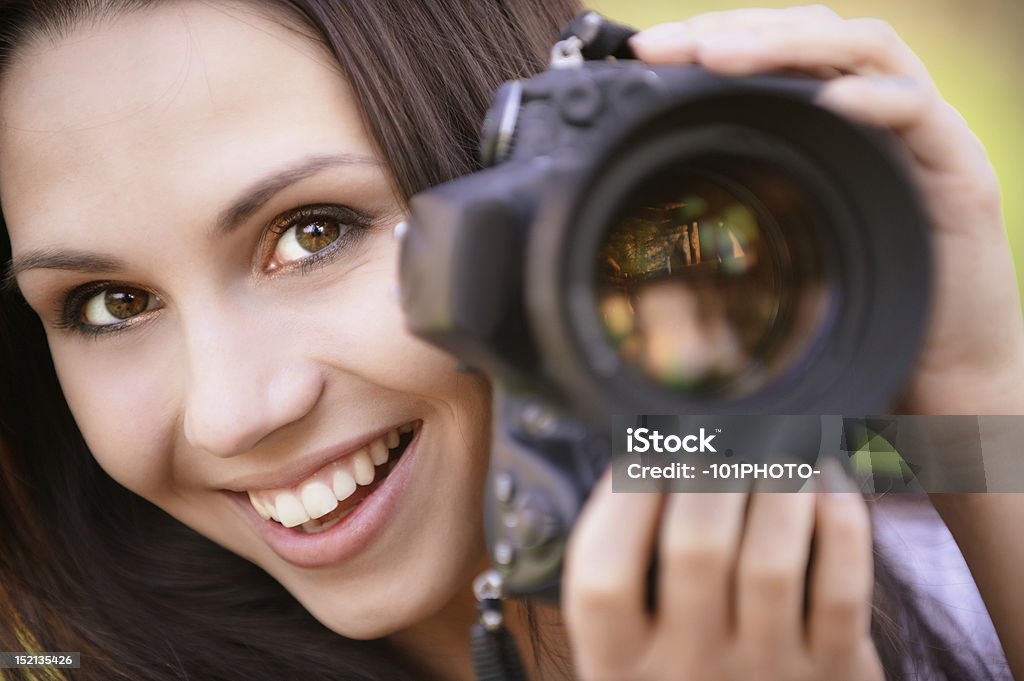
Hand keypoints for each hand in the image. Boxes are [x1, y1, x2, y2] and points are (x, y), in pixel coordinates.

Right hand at [562, 467, 880, 680]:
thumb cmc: (680, 668)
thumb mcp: (626, 642)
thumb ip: (622, 569)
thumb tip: (644, 456)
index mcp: (619, 664)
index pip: (603, 573)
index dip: (623, 497)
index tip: (645, 456)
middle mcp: (688, 670)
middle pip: (696, 546)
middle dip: (707, 469)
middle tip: (717, 436)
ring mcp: (765, 672)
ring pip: (772, 560)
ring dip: (776, 483)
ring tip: (774, 447)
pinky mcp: (834, 669)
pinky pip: (841, 585)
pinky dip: (839, 519)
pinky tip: (825, 477)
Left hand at [628, 5, 1023, 414]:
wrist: (941, 368)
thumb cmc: (856, 307)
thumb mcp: (782, 246)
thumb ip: (739, 207)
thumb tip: (649, 206)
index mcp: (834, 122)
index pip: (775, 50)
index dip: (711, 37)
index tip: (644, 52)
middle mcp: (878, 113)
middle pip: (812, 33)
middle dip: (733, 30)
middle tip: (665, 47)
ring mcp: (921, 135)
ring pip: (866, 49)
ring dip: (788, 45)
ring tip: (719, 57)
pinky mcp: (958, 170)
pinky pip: (918, 114)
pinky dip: (874, 101)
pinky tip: (829, 102)